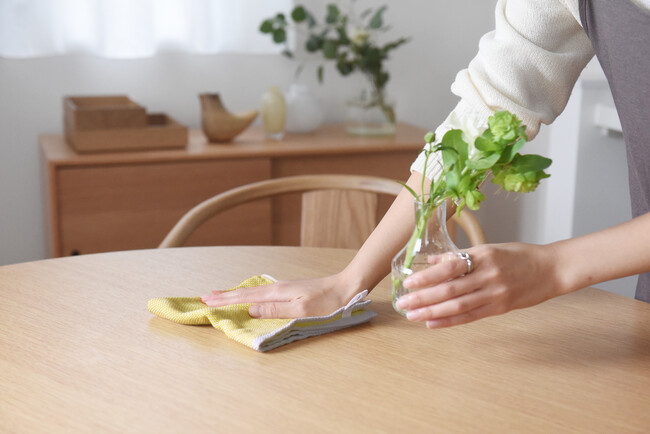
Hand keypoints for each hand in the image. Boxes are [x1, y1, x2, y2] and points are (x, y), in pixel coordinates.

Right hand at [201, 274, 359, 318]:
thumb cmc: (328, 302)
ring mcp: (283, 288)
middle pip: (245, 291)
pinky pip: (261, 292)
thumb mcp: (302, 309)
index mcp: (277, 293)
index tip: (206, 301)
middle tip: (204, 297)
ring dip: (234, 293)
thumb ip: (276, 310)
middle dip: (224, 295)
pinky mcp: (289, 290)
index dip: (225, 300)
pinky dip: (248, 294)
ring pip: (252, 291)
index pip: (244, 297)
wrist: (346, 287)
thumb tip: (251, 309)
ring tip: (220, 295)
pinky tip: (248, 296)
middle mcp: (277, 288)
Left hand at [395, 243, 567, 327]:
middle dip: (423, 297)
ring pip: (458, 306)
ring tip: (412, 315)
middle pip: (450, 290)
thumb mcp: (490, 248)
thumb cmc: (520, 256)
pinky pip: (470, 317)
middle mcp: (488, 276)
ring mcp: (495, 294)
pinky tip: (432, 323)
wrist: (552, 269)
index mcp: (484, 256)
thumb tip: (433, 261)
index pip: (450, 267)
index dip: (428, 276)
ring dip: (432, 311)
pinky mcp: (500, 308)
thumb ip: (462, 256)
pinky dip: (449, 321)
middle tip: (403, 303)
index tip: (409, 281)